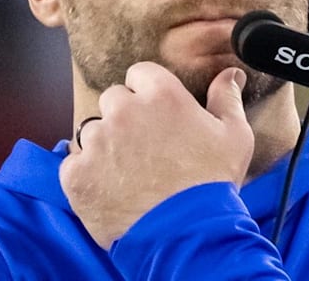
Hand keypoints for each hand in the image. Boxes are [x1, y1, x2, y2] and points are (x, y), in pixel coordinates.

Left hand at [59, 62, 253, 248]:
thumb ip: (227, 98)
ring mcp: (97, 142)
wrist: (185, 236)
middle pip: (113, 100)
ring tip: (128, 173)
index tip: (156, 114)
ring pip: (92, 131)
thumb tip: (230, 74)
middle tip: (144, 147)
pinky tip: (111, 189)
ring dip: (105, 145)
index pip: (139, 74)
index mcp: (161, 95)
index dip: (147, 93)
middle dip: (125, 117)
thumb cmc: (212, 185)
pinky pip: (74, 163)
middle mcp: (124, 111)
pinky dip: (87, 174)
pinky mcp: (77, 173)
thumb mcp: (234, 137)